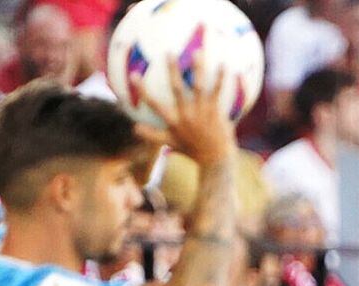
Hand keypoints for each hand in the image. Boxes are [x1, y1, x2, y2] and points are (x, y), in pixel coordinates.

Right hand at [133, 48, 236, 167]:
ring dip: (198, 69)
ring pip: (198, 87)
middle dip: (172, 71)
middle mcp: (186, 115)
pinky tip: (225, 66)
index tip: (134, 75)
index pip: (154, 104)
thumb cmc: (192, 150)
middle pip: (176, 89)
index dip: (142, 91)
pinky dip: (221, 79)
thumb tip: (134, 128)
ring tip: (197, 52)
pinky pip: (218, 92)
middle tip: (169, 53)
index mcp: (173, 122)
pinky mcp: (216, 112)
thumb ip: (151, 134)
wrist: (215, 160)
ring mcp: (202, 113)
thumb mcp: (169, 143)